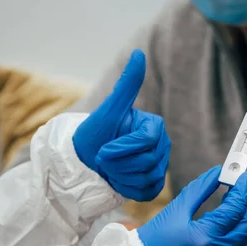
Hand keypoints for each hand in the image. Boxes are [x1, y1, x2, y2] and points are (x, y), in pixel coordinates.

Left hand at [72, 49, 170, 200]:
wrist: (84, 161)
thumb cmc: (93, 134)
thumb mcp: (108, 111)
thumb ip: (127, 85)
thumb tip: (138, 54)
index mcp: (154, 126)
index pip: (145, 142)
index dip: (122, 149)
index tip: (103, 150)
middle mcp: (162, 145)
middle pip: (146, 162)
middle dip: (118, 164)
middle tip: (104, 159)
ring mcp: (160, 166)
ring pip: (146, 178)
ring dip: (120, 176)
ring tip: (110, 169)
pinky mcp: (155, 185)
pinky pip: (147, 192)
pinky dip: (127, 189)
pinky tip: (117, 180)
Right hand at [137, 166, 246, 245]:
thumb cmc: (153, 242)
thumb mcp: (175, 211)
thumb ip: (200, 190)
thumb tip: (218, 173)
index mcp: (204, 238)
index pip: (234, 209)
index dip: (242, 190)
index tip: (245, 178)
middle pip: (245, 226)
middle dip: (244, 207)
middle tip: (236, 194)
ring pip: (243, 243)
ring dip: (240, 224)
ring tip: (227, 212)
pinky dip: (233, 242)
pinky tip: (220, 233)